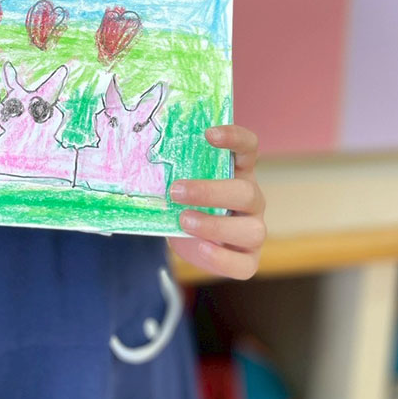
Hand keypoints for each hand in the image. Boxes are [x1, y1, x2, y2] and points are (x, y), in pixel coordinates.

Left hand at [166, 125, 265, 279]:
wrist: (191, 238)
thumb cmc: (189, 202)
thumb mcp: (184, 183)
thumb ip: (176, 172)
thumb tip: (144, 160)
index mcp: (240, 172)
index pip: (248, 147)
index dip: (234, 138)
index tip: (208, 134)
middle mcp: (252, 200)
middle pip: (247, 192)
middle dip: (211, 192)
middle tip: (176, 191)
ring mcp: (254, 229)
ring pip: (251, 230)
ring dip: (215, 226)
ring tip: (183, 221)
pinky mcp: (248, 259)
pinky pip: (244, 264)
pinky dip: (221, 258)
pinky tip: (200, 248)